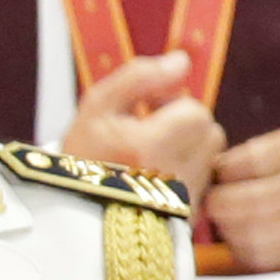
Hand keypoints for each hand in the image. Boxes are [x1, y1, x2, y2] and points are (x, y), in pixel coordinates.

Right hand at [62, 52, 225, 202]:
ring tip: (151, 160)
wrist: (71, 218)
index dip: (170, 105)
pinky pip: (204, 183)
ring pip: (208, 157)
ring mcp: (184, 200)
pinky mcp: (190, 217)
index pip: (194, 110)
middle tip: (148, 137)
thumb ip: (138, 77)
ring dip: (187, 151)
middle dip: (183, 129)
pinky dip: (185, 177)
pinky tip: (157, 180)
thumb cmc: (81, 162)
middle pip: (209, 133)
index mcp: (149, 147)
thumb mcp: (96, 108)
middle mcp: (173, 176)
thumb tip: (181, 60)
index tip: (144, 114)